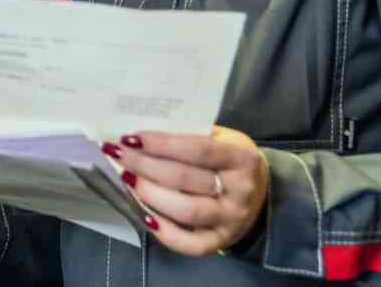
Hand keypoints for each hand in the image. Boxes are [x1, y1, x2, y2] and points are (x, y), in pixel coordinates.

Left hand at [105, 126, 268, 256]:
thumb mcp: (221, 139)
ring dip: (149, 194)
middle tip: (118, 155)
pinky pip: (190, 243)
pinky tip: (143, 215)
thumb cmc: (229, 159)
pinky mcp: (221, 241)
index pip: (197, 149)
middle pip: (185, 179)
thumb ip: (189, 135)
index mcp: (242, 158)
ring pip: (185, 210)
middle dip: (145, 166)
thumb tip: (139, 136)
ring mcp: (232, 219)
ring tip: (126, 179)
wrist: (262, 192)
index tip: (129, 138)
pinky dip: (164, 232)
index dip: (160, 144)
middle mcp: (241, 191)